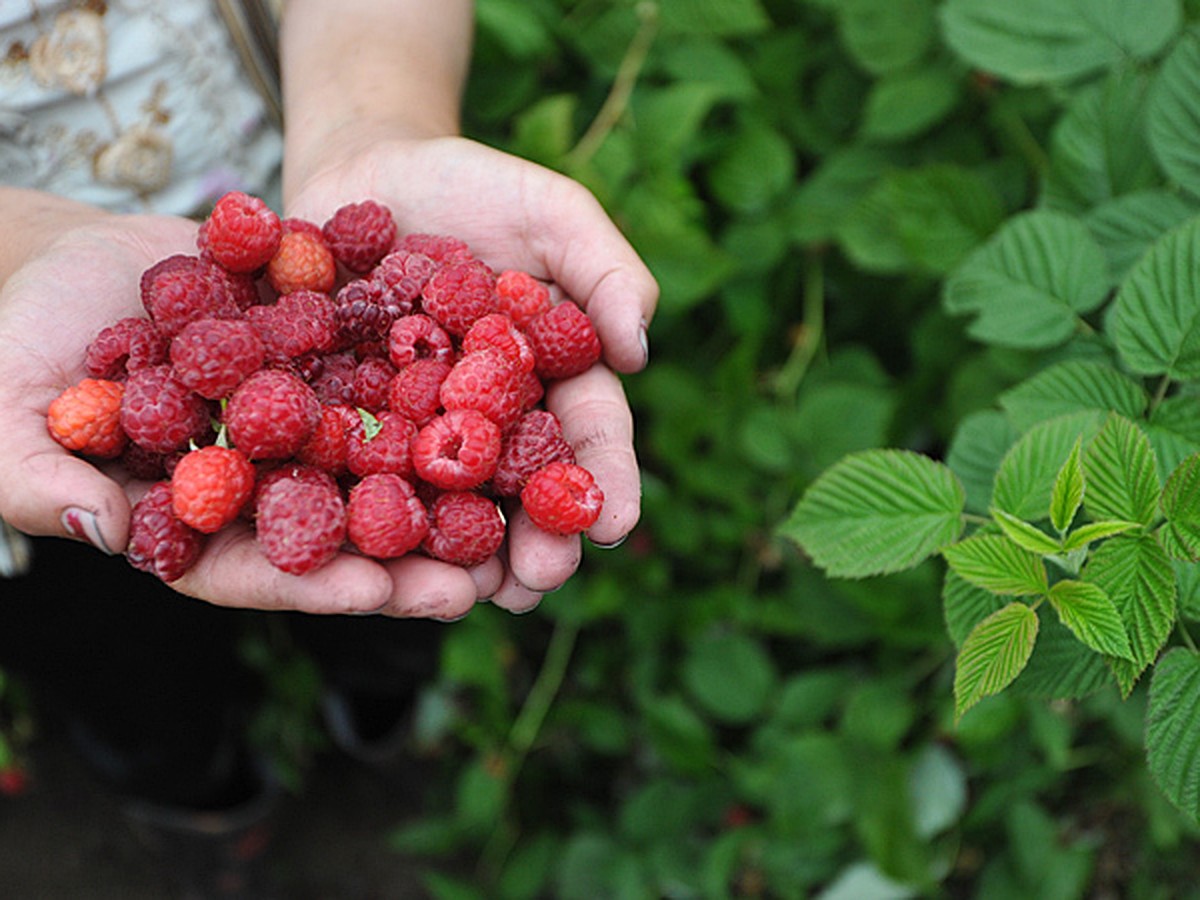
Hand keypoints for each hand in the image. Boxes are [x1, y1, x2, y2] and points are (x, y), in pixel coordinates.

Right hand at [0, 213, 485, 617]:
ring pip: (385, 452)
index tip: (383, 595)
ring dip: (445, 477)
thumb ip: (44, 481)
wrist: (62, 258)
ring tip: (512, 496)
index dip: (322, 585)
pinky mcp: (329, 347)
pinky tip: (495, 376)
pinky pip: (386, 358)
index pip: (267, 567)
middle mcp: (272, 474)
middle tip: (480, 576)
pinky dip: (435, 367)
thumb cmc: (15, 344)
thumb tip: (105, 531)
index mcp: (205, 518)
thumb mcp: (9, 418)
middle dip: (409, 555)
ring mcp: (307, 411)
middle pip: (347, 526)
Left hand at [286, 135, 658, 611]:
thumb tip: (641, 351)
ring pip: (450, 504)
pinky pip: (364, 476)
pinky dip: (373, 518)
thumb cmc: (473, 186)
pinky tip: (375, 557)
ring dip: (462, 556)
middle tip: (539, 579)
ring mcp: (422, 429)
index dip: (605, 479)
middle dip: (536, 539)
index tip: (616, 521)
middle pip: (523, 489)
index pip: (589, 434)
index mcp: (552, 377)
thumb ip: (604, 270)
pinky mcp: (352, 425)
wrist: (366, 170)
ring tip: (469, 597)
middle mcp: (492, 418)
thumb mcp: (552, 211)